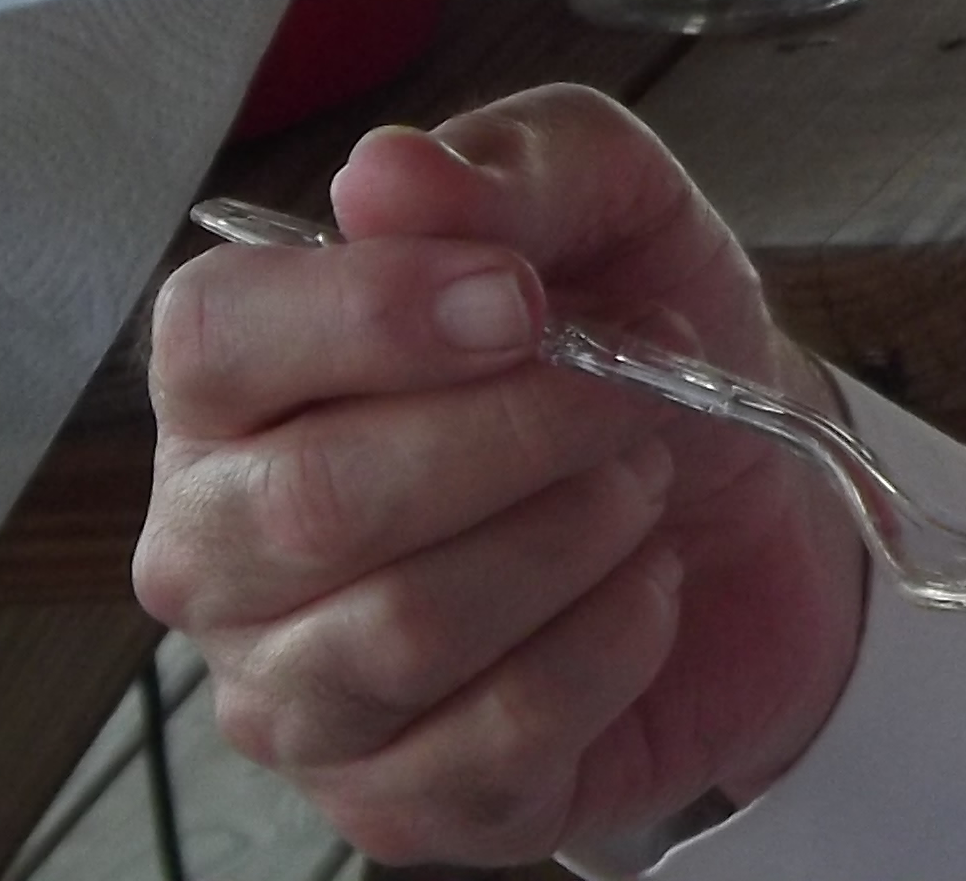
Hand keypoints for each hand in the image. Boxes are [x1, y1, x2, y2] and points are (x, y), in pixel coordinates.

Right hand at [134, 86, 869, 865]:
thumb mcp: (620, 210)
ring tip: (642, 484)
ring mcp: (296, 687)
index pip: (210, 341)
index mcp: (241, 385)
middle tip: (633, 394)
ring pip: (405, 628)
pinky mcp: (397, 797)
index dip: (368, 314)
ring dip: (572, 536)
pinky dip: (612, 642)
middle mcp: (227, 544)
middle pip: (313, 501)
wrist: (755, 504)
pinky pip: (495, 737)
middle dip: (521, 433)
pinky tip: (645, 586)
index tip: (523, 298)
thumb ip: (515, 168)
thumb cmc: (643, 348)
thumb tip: (387, 173)